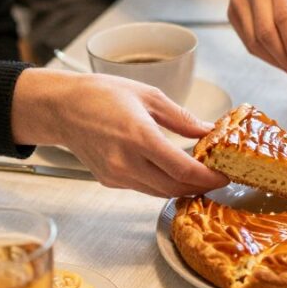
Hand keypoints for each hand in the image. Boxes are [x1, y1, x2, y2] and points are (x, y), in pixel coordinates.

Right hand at [11, 69, 226, 196]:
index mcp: (138, 136)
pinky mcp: (110, 181)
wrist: (62, 108)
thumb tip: (208, 131)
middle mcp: (126, 161)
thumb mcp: (148, 96)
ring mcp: (116, 175)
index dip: (208, 177)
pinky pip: (145, 188)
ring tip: (200, 175)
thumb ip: (181, 118)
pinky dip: (163, 183)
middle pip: (175, 187)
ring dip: (183, 187)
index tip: (224, 175)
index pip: (182, 169)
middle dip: (201, 186)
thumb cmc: (100, 95)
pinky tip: (173, 171)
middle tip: (218, 177)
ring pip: (161, 192)